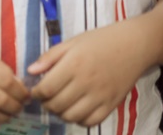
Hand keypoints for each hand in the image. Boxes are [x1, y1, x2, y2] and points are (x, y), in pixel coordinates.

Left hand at [29, 22, 145, 125]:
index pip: (46, 89)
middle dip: (45, 104)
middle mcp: (86, 83)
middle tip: (44, 99)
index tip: (34, 90)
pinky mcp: (112, 105)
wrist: (132, 46)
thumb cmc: (98, 41)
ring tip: (58, 105)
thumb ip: (49, 57)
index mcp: (73, 65)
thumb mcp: (70, 43)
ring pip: (72, 116)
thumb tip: (30, 71)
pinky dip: (79, 120)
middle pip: (57, 105)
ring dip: (60, 114)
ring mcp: (101, 96)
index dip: (36, 93)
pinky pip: (91, 121)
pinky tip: (75, 110)